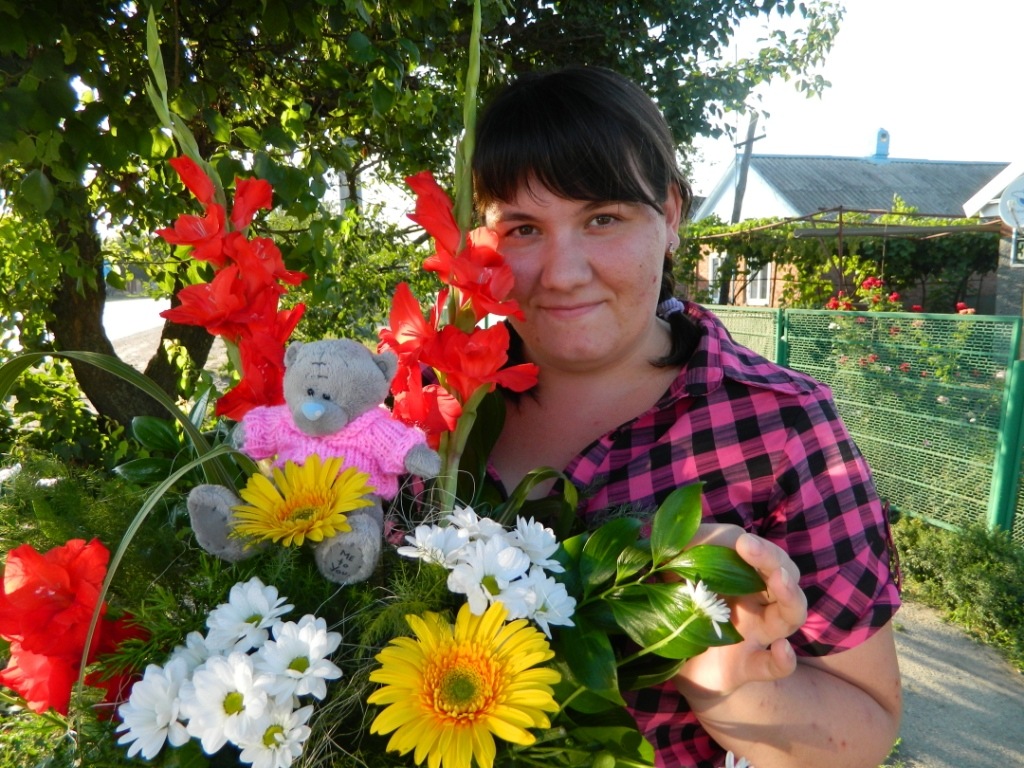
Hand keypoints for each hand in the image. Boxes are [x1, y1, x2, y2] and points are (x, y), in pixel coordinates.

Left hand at [673, 526, 806, 705]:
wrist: (666, 656)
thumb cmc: (676, 603)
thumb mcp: (673, 569)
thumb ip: (680, 548)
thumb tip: (684, 534)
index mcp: (741, 574)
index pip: (761, 552)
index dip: (751, 545)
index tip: (738, 541)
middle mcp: (755, 601)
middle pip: (784, 575)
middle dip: (772, 558)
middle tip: (748, 546)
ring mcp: (754, 634)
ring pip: (790, 614)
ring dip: (790, 595)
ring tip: (779, 579)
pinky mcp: (745, 667)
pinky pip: (773, 667)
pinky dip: (783, 661)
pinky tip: (781, 650)